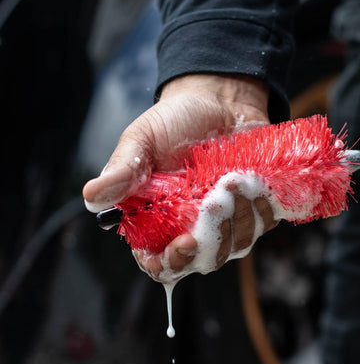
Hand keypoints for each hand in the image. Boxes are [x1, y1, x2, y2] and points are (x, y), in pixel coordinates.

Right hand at [82, 74, 277, 278]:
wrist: (219, 99)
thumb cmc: (176, 120)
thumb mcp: (143, 139)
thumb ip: (123, 169)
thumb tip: (92, 196)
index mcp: (158, 219)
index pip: (160, 262)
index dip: (170, 264)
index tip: (184, 243)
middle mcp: (193, 226)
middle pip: (203, 261)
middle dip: (213, 239)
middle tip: (217, 199)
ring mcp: (227, 220)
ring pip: (237, 245)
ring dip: (240, 216)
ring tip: (234, 178)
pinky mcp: (256, 208)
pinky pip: (264, 224)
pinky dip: (262, 207)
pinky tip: (253, 181)